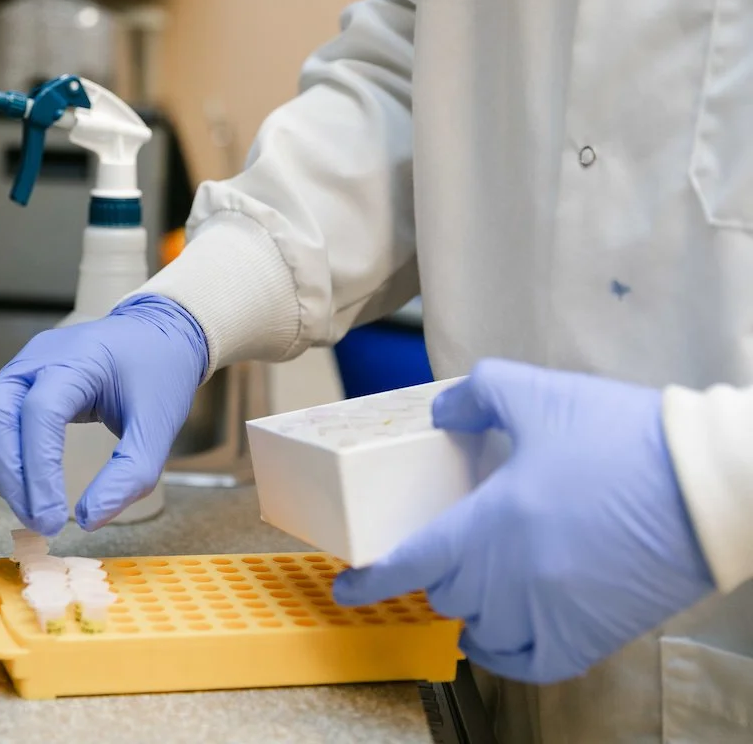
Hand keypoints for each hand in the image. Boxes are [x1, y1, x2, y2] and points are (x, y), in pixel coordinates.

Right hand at [0, 294, 207, 535]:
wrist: (158, 335)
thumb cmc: (160, 373)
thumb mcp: (159, 427)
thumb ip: (130, 475)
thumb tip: (88, 520)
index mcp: (78, 359)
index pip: (40, 413)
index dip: (39, 471)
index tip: (53, 519)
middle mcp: (38, 358)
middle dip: (9, 476)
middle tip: (38, 521)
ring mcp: (22, 367)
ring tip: (32, 510)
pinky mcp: (17, 382)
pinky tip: (23, 488)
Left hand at [332, 359, 714, 683]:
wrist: (711, 483)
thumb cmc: (626, 439)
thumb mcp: (542, 394)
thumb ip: (480, 393)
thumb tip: (444, 411)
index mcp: (492, 524)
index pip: (410, 563)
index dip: (371, 580)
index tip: (347, 588)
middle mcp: (513, 578)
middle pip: (445, 591)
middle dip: (434, 571)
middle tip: (440, 551)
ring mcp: (553, 613)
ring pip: (481, 629)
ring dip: (468, 609)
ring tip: (471, 588)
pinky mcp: (593, 635)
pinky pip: (530, 665)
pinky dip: (507, 654)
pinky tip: (499, 635)